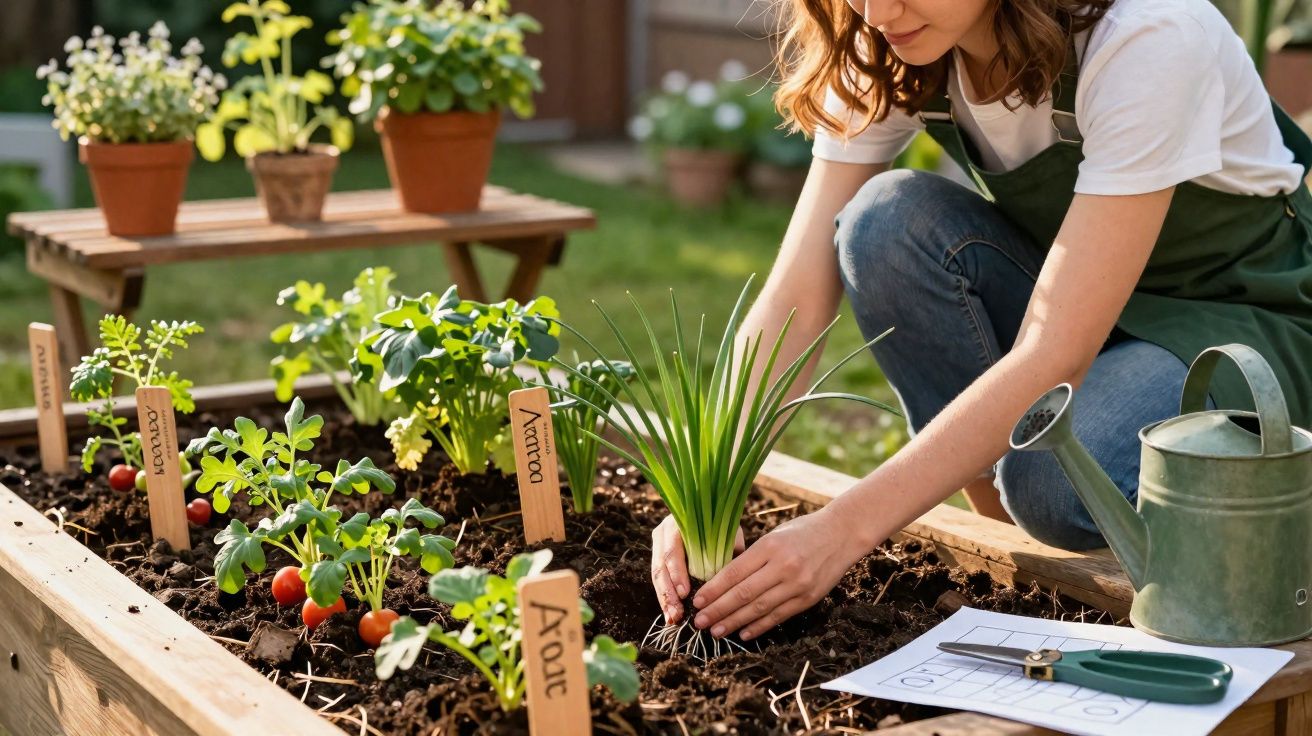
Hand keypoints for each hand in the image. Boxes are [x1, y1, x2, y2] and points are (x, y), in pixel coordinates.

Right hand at [651, 515, 743, 624]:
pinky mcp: (659, 559)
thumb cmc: (720, 525)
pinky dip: (665, 599)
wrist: (707, 513)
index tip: (685, 593)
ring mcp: (658, 546)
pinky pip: (659, 581)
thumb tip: (734, 573)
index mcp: (677, 525)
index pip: (673, 550)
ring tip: (673, 618)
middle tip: (677, 613)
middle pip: (660, 567)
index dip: (677, 573)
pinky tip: (671, 616)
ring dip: (665, 600)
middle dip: (668, 593)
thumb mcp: (726, 531)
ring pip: (656, 576)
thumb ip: (729, 548)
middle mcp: (663, 533)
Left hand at [691, 507, 868, 640]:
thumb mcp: (774, 536)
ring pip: (759, 609)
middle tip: (699, 622)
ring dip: (734, 622)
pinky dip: (759, 626)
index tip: (697, 600)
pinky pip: (779, 616)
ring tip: (715, 631)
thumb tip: (723, 581)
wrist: (841, 534)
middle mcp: (783, 567)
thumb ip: (752, 558)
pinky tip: (743, 633)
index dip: (713, 589)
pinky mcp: (809, 599)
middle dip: (718, 610)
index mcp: (770, 547)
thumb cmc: (802, 531)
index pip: (734, 572)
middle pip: (743, 594)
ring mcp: (798, 585)